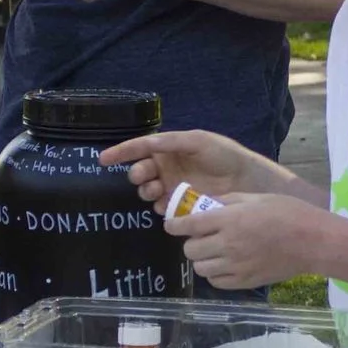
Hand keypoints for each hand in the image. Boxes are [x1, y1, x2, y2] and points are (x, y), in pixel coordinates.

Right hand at [99, 129, 277, 203]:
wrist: (245, 179)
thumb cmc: (223, 155)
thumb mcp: (198, 140)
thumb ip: (171, 141)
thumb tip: (147, 144)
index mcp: (168, 148)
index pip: (139, 148)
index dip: (120, 152)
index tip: (103, 160)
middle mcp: (166, 167)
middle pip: (140, 171)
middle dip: (138, 174)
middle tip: (145, 176)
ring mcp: (172, 186)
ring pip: (147, 190)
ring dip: (147, 191)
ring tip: (157, 191)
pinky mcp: (179, 204)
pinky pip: (160, 207)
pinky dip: (159, 205)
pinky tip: (165, 204)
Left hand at [169, 193, 324, 289]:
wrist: (313, 241)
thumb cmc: (288, 212)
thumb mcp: (255, 197)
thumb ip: (227, 201)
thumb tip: (206, 205)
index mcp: (229, 219)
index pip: (189, 225)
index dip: (175, 225)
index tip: (171, 225)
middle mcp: (228, 244)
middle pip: (190, 249)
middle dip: (191, 242)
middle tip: (201, 238)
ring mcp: (236, 266)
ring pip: (200, 267)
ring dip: (202, 259)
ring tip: (213, 252)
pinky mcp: (245, 281)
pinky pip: (216, 282)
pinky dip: (215, 274)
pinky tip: (224, 265)